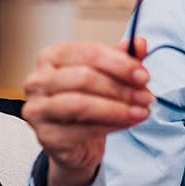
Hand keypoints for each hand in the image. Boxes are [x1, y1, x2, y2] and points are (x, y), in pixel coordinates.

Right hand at [21, 38, 153, 185]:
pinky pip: (82, 130)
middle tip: (146, 96)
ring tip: (141, 112)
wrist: (76, 142)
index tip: (143, 75)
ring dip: (117, 108)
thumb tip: (139, 43)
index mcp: (52, 57)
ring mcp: (38, 110)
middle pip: (84, 78)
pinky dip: (111, 126)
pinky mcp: (46, 137)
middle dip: (121, 88)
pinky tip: (127, 123)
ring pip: (80, 104)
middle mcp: (38, 81)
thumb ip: (123, 60)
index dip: (120, 64)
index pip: (89, 53)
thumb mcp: (108, 77)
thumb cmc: (88, 102)